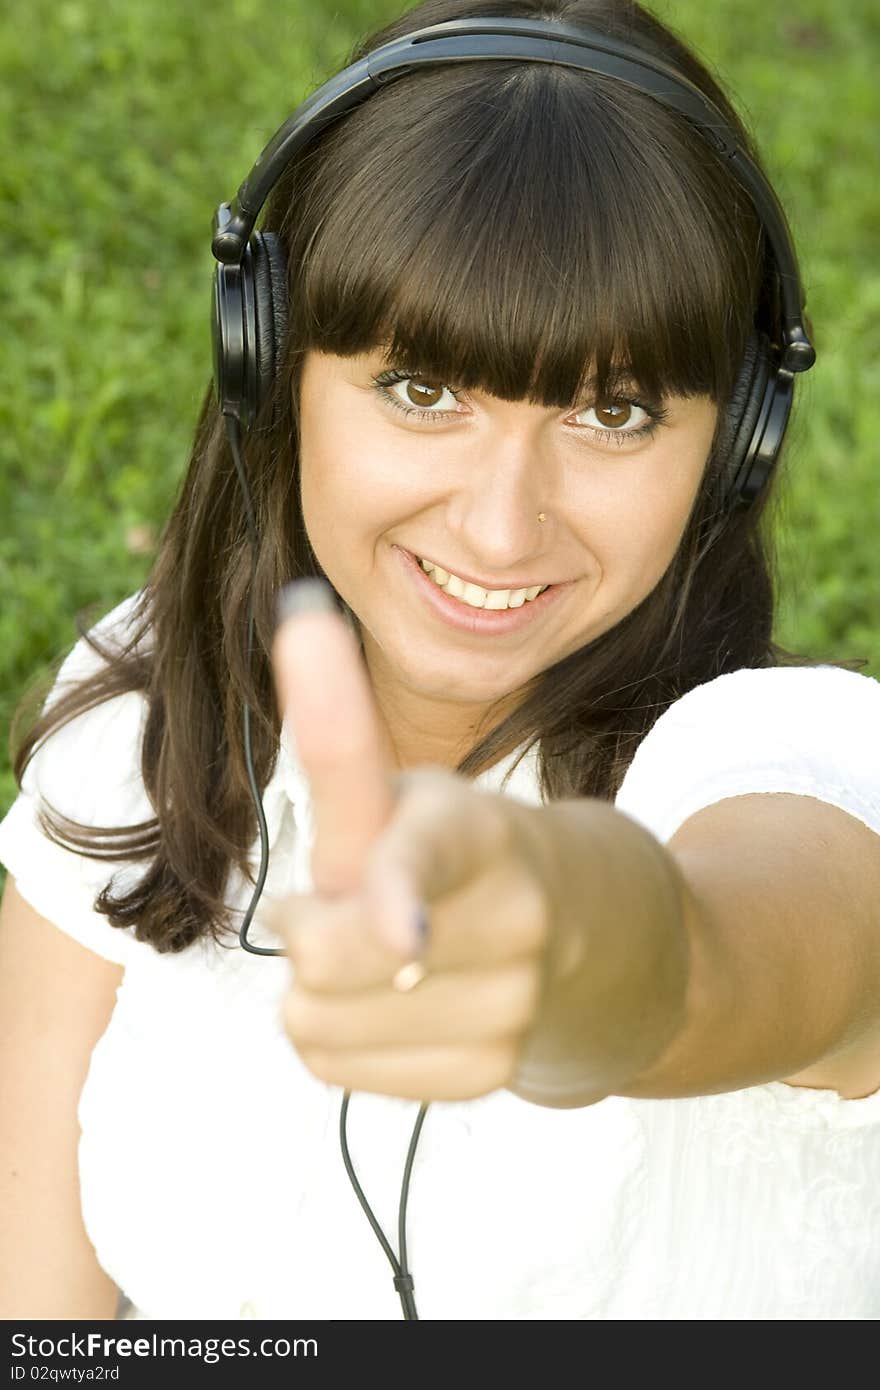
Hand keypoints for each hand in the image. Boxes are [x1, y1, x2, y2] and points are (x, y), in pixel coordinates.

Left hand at [268, 582, 552, 1101]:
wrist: (569, 934)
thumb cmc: (449, 849)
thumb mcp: (398, 789)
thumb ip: (340, 734)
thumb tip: (304, 616)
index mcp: (479, 829)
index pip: (426, 855)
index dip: (402, 893)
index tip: (399, 933)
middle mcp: (514, 917)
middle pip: (322, 953)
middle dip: (311, 925)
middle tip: (356, 903)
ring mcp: (512, 1004)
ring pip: (316, 1023)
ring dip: (321, 989)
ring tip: (384, 955)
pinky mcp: (493, 1073)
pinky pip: (336, 1069)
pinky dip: (341, 1038)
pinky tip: (395, 1006)